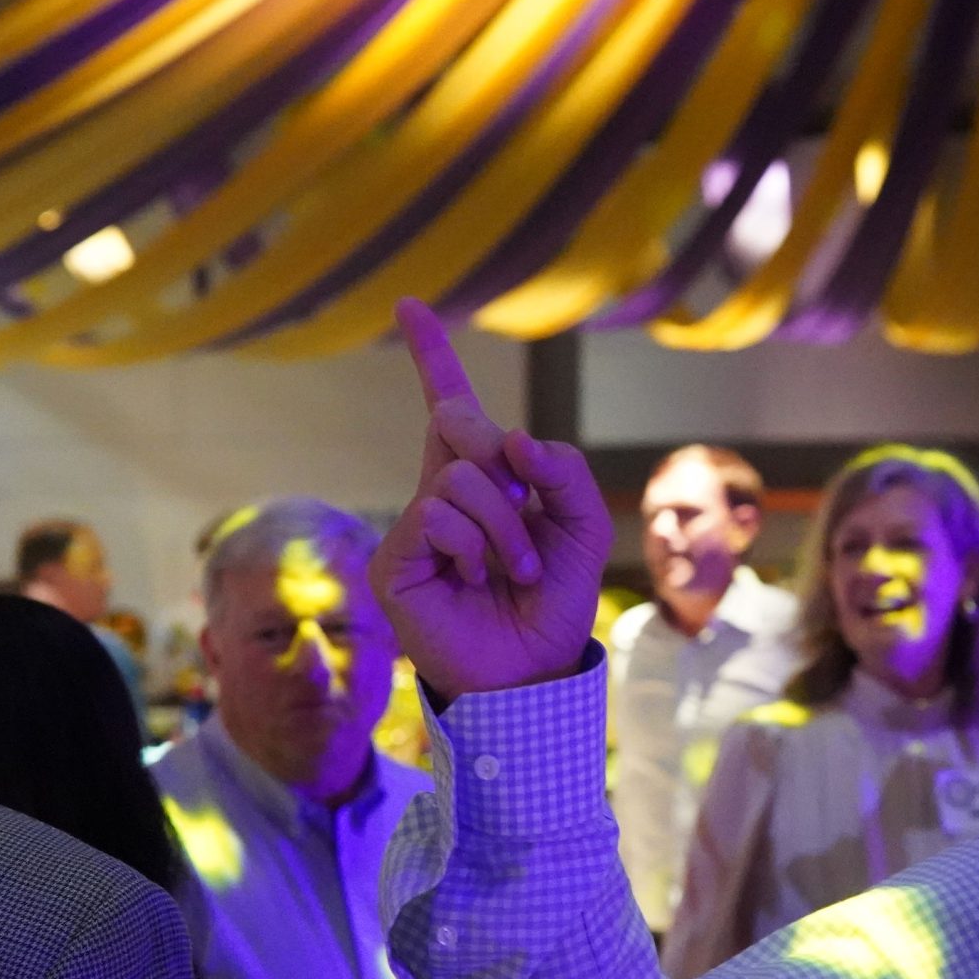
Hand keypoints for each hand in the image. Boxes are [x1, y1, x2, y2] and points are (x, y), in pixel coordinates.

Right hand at [372, 298, 609, 700]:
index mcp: (484, 481)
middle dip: (502, 458)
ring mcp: (415, 527)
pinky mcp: (395, 560)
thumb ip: (564, 473)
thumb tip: (513, 442)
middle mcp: (441, 495)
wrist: (531, 674)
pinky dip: (474, 545)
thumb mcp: (583, 529)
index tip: (409, 305)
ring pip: (459, 476)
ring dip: (505, 524)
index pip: (452, 408)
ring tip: (515, 568)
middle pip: (461, 422)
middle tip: (526, 511)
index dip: (433, 355)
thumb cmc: (554, 603)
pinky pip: (435, 515)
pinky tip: (477, 580)